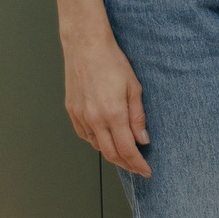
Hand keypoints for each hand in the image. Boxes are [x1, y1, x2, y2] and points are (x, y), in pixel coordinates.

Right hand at [64, 33, 150, 174]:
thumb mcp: (134, 88)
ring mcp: (80, 116)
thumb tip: (143, 140)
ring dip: (111, 155)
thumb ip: (138, 117)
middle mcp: (94, 119)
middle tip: (138, 168)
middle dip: (126, 164)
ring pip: (96, 146)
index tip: (146, 171)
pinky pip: (85, 135)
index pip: (127, 150)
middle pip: (111, 153)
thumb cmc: (112, 62)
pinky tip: (106, 141)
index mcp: (112, 114)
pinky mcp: (72, 111)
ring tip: (125, 156)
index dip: (137, 164)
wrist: (86, 46)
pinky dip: (97, 142)